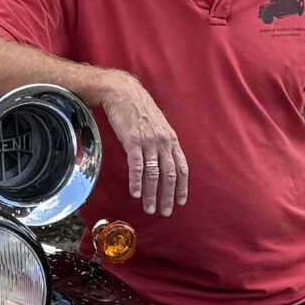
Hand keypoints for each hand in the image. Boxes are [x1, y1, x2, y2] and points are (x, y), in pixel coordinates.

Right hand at [98, 72, 187, 216]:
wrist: (122, 92)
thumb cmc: (137, 108)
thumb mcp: (156, 124)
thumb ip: (161, 142)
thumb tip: (162, 158)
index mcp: (170, 139)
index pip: (181, 167)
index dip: (182, 186)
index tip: (181, 201)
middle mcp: (163, 141)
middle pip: (170, 175)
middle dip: (169, 196)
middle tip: (165, 212)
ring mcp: (148, 142)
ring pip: (154, 174)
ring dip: (152, 194)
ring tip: (150, 208)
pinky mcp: (132, 141)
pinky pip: (137, 166)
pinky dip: (137, 182)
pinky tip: (135, 193)